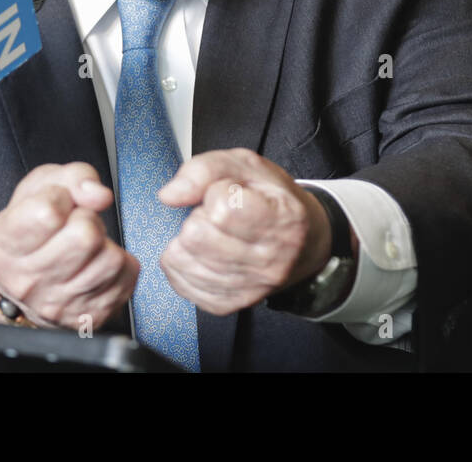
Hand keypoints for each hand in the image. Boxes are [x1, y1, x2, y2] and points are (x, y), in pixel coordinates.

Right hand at [0, 162, 137, 330]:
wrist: (27, 283)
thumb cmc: (34, 227)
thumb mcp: (42, 187)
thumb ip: (73, 177)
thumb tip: (100, 195)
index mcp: (4, 244)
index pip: (47, 213)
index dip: (60, 198)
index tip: (56, 205)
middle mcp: (26, 281)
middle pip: (85, 236)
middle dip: (88, 220)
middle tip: (75, 226)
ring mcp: (57, 305)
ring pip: (110, 259)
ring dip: (105, 244)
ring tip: (86, 248)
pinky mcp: (88, 316)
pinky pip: (126, 275)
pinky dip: (119, 263)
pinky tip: (96, 264)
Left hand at [157, 149, 335, 315]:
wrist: (302, 245)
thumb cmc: (272, 199)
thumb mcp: (246, 166)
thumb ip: (205, 170)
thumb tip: (169, 195)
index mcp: (282, 219)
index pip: (222, 208)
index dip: (216, 193)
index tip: (229, 195)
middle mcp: (269, 262)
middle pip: (196, 235)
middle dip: (198, 217)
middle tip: (217, 216)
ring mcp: (249, 289)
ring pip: (183, 259)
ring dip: (188, 240)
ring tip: (212, 233)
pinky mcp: (227, 305)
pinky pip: (180, 282)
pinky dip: (182, 262)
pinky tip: (201, 252)